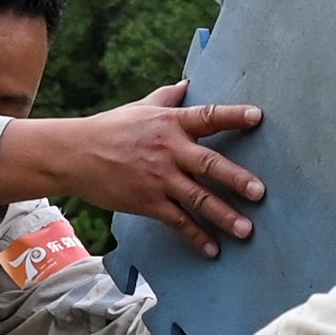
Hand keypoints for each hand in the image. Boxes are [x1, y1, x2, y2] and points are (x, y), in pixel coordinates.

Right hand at [0, 83, 267, 254]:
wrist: (75, 155)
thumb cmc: (111, 128)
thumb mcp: (140, 107)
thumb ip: (168, 97)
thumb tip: (190, 84)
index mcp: (170, 124)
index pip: (207, 117)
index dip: (233, 116)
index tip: (258, 117)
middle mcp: (169, 151)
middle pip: (208, 164)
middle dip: (236, 178)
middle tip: (260, 192)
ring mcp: (159, 179)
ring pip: (197, 198)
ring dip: (223, 215)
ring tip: (247, 230)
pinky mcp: (148, 202)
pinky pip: (177, 221)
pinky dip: (196, 236)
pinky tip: (213, 250)